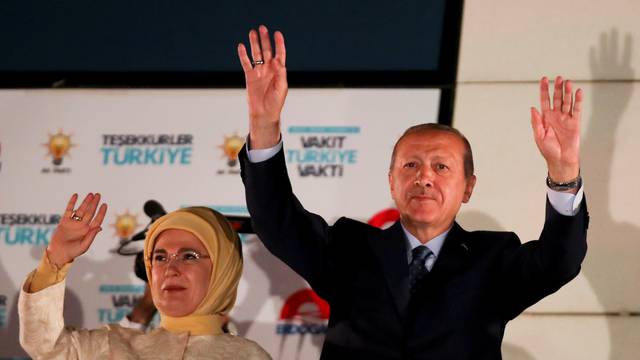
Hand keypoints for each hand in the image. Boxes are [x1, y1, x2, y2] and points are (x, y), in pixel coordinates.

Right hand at [47, 193, 107, 266]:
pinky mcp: (64, 221)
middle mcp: (82, 225)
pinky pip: (68, 210)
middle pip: (90, 212)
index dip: (101, 212)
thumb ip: (91, 236)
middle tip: (98, 195)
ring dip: (85, 202)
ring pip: (81, 210)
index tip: (104, 205)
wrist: (58, 254)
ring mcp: (73, 223)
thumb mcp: (84, 246)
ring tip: (90, 194)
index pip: (97, 219)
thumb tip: (100, 227)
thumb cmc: (72, 252)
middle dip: (94, 204)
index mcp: (88, 231)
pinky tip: (76, 195)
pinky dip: (72, 203)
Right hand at [237, 25, 287, 148]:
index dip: (279, 44)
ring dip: (254, 44)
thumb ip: (280, 74)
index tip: (277, 34)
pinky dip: (243, 55)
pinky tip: (241, 46)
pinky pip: (246, 63)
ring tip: (252, 32)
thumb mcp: (281, 88)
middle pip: (267, 51)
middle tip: (262, 28)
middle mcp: (269, 69)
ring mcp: (259, 72)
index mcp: (278, 71)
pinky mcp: (250, 77)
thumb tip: (276, 60)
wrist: (264, 113)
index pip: (279, 54)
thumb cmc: (275, 103)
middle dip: (265, 39)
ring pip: (256, 54)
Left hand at [531, 76, 582, 182]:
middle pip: (557, 98)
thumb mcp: (539, 136)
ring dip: (567, 92)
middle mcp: (556, 116)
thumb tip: (533, 108)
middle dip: (557, 88)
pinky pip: (576, 110)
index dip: (544, 90)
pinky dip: (578, 101)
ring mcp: (566, 118)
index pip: (545, 100)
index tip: (544, 79)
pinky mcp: (575, 123)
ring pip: (567, 102)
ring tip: (567, 82)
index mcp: (545, 118)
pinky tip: (578, 92)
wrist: (560, 160)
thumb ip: (536, 122)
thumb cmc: (548, 150)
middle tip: (558, 78)